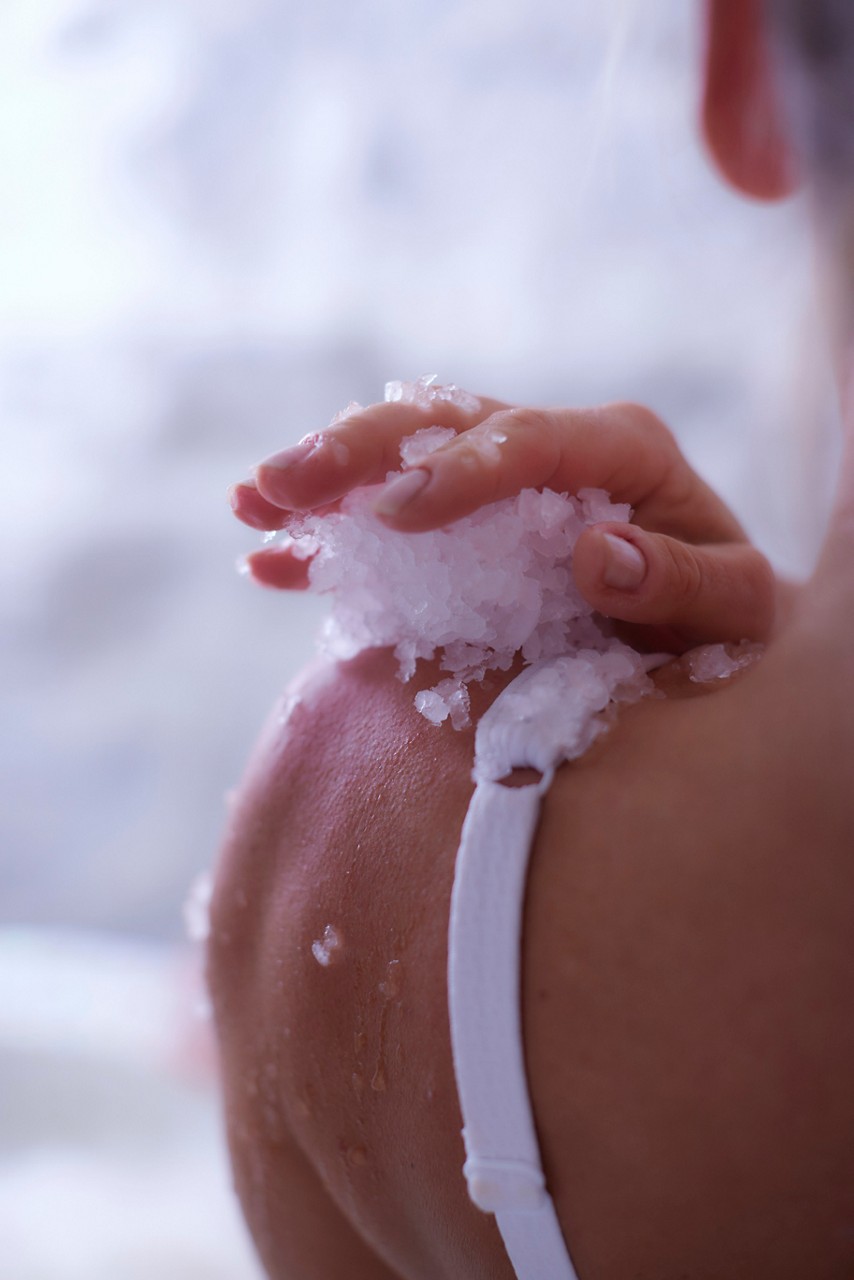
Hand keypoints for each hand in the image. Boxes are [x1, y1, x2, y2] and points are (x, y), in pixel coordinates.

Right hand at [230, 396, 778, 650]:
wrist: (703, 626)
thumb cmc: (723, 615)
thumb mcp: (734, 607)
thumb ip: (684, 581)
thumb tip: (600, 556)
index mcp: (620, 448)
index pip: (529, 439)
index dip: (457, 473)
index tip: (392, 518)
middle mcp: (548, 447)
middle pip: (441, 425)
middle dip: (355, 453)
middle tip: (279, 484)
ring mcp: (496, 481)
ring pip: (398, 455)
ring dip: (322, 479)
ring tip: (251, 503)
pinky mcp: (462, 524)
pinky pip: (386, 520)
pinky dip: (329, 540)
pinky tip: (269, 560)